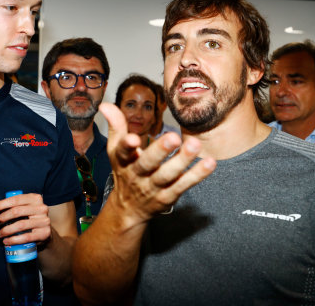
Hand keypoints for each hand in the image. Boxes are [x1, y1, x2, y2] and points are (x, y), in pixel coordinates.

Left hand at [0, 193, 50, 245]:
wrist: (44, 232)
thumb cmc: (29, 218)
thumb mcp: (24, 208)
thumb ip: (11, 206)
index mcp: (35, 198)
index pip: (15, 199)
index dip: (0, 204)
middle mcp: (42, 207)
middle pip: (17, 211)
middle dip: (2, 218)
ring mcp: (44, 220)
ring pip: (20, 225)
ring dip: (6, 230)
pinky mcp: (45, 233)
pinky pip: (26, 237)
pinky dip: (14, 240)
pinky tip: (6, 241)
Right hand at [100, 102, 215, 226]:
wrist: (129, 209)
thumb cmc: (125, 171)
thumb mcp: (116, 149)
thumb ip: (115, 125)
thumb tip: (104, 104)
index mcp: (123, 161)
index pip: (122, 152)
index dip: (126, 145)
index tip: (133, 138)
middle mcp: (136, 175)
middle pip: (147, 164)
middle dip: (159, 151)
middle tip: (173, 137)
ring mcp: (152, 188)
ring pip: (167, 175)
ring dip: (182, 161)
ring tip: (195, 145)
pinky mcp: (168, 197)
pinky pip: (183, 186)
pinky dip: (197, 175)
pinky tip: (210, 163)